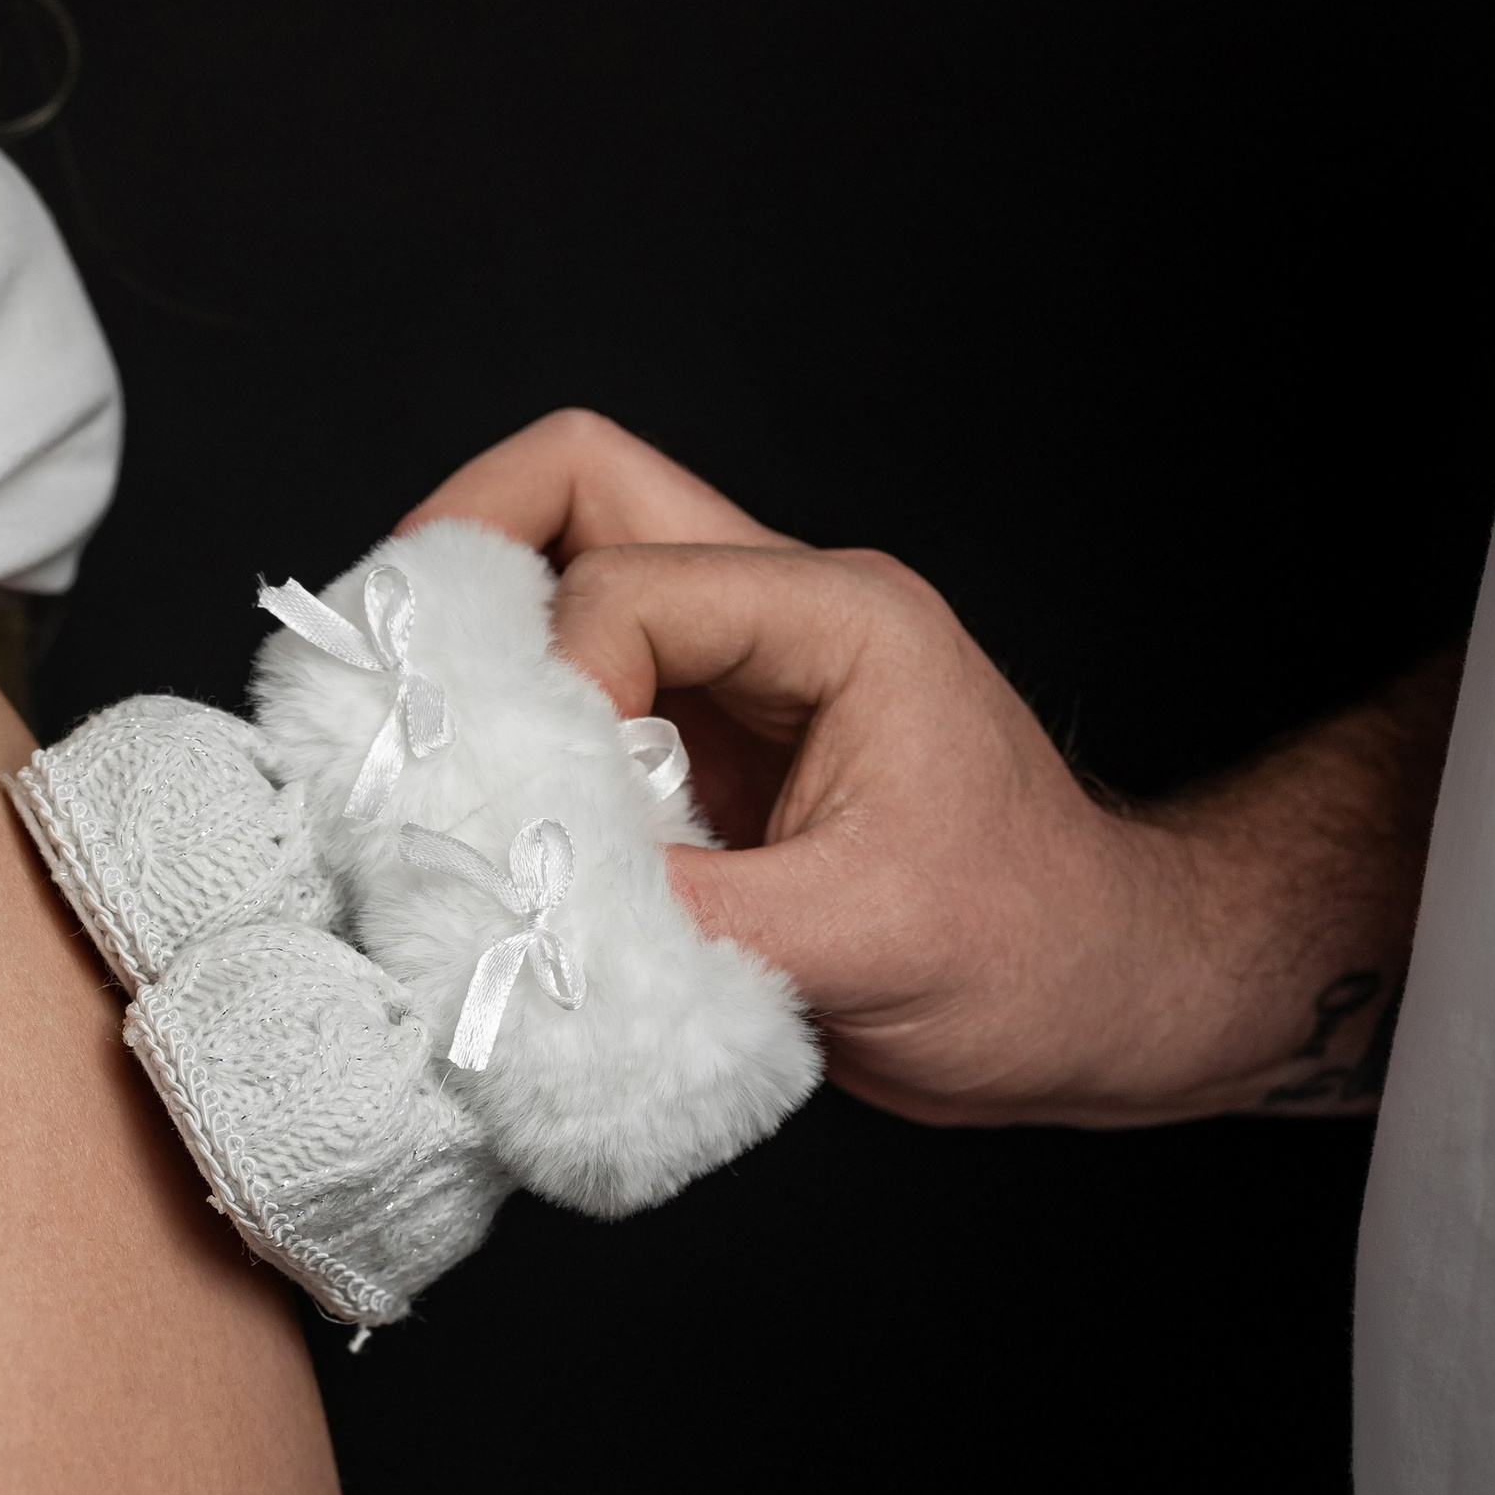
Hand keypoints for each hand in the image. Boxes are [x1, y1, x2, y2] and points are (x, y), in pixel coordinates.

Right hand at [404, 409, 1434, 1125]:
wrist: (1104, 1004)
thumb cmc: (1032, 956)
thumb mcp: (858, 943)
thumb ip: (679, 913)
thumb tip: (516, 907)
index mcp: (836, 615)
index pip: (623, 576)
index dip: (549, 684)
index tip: (532, 807)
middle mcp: (781, 614)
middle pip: (582, 490)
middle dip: (463, 559)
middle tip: (391, 672)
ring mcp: (742, 678)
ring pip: (569, 583)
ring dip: (487, 657)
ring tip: (428, 754)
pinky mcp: (714, 755)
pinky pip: (584, 703)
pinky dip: (520, 748)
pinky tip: (495, 825)